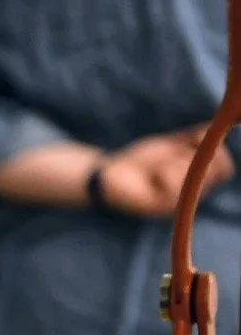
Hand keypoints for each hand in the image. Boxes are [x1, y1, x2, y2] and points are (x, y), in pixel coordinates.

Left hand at [98, 128, 234, 217]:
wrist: (109, 174)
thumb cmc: (140, 160)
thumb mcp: (172, 145)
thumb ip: (193, 138)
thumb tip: (214, 127)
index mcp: (196, 181)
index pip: (225, 169)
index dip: (219, 152)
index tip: (199, 139)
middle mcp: (190, 195)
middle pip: (216, 170)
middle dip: (200, 153)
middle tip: (178, 152)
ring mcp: (177, 202)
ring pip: (195, 173)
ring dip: (178, 160)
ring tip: (158, 167)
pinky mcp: (160, 207)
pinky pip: (175, 182)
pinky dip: (165, 171)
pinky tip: (151, 176)